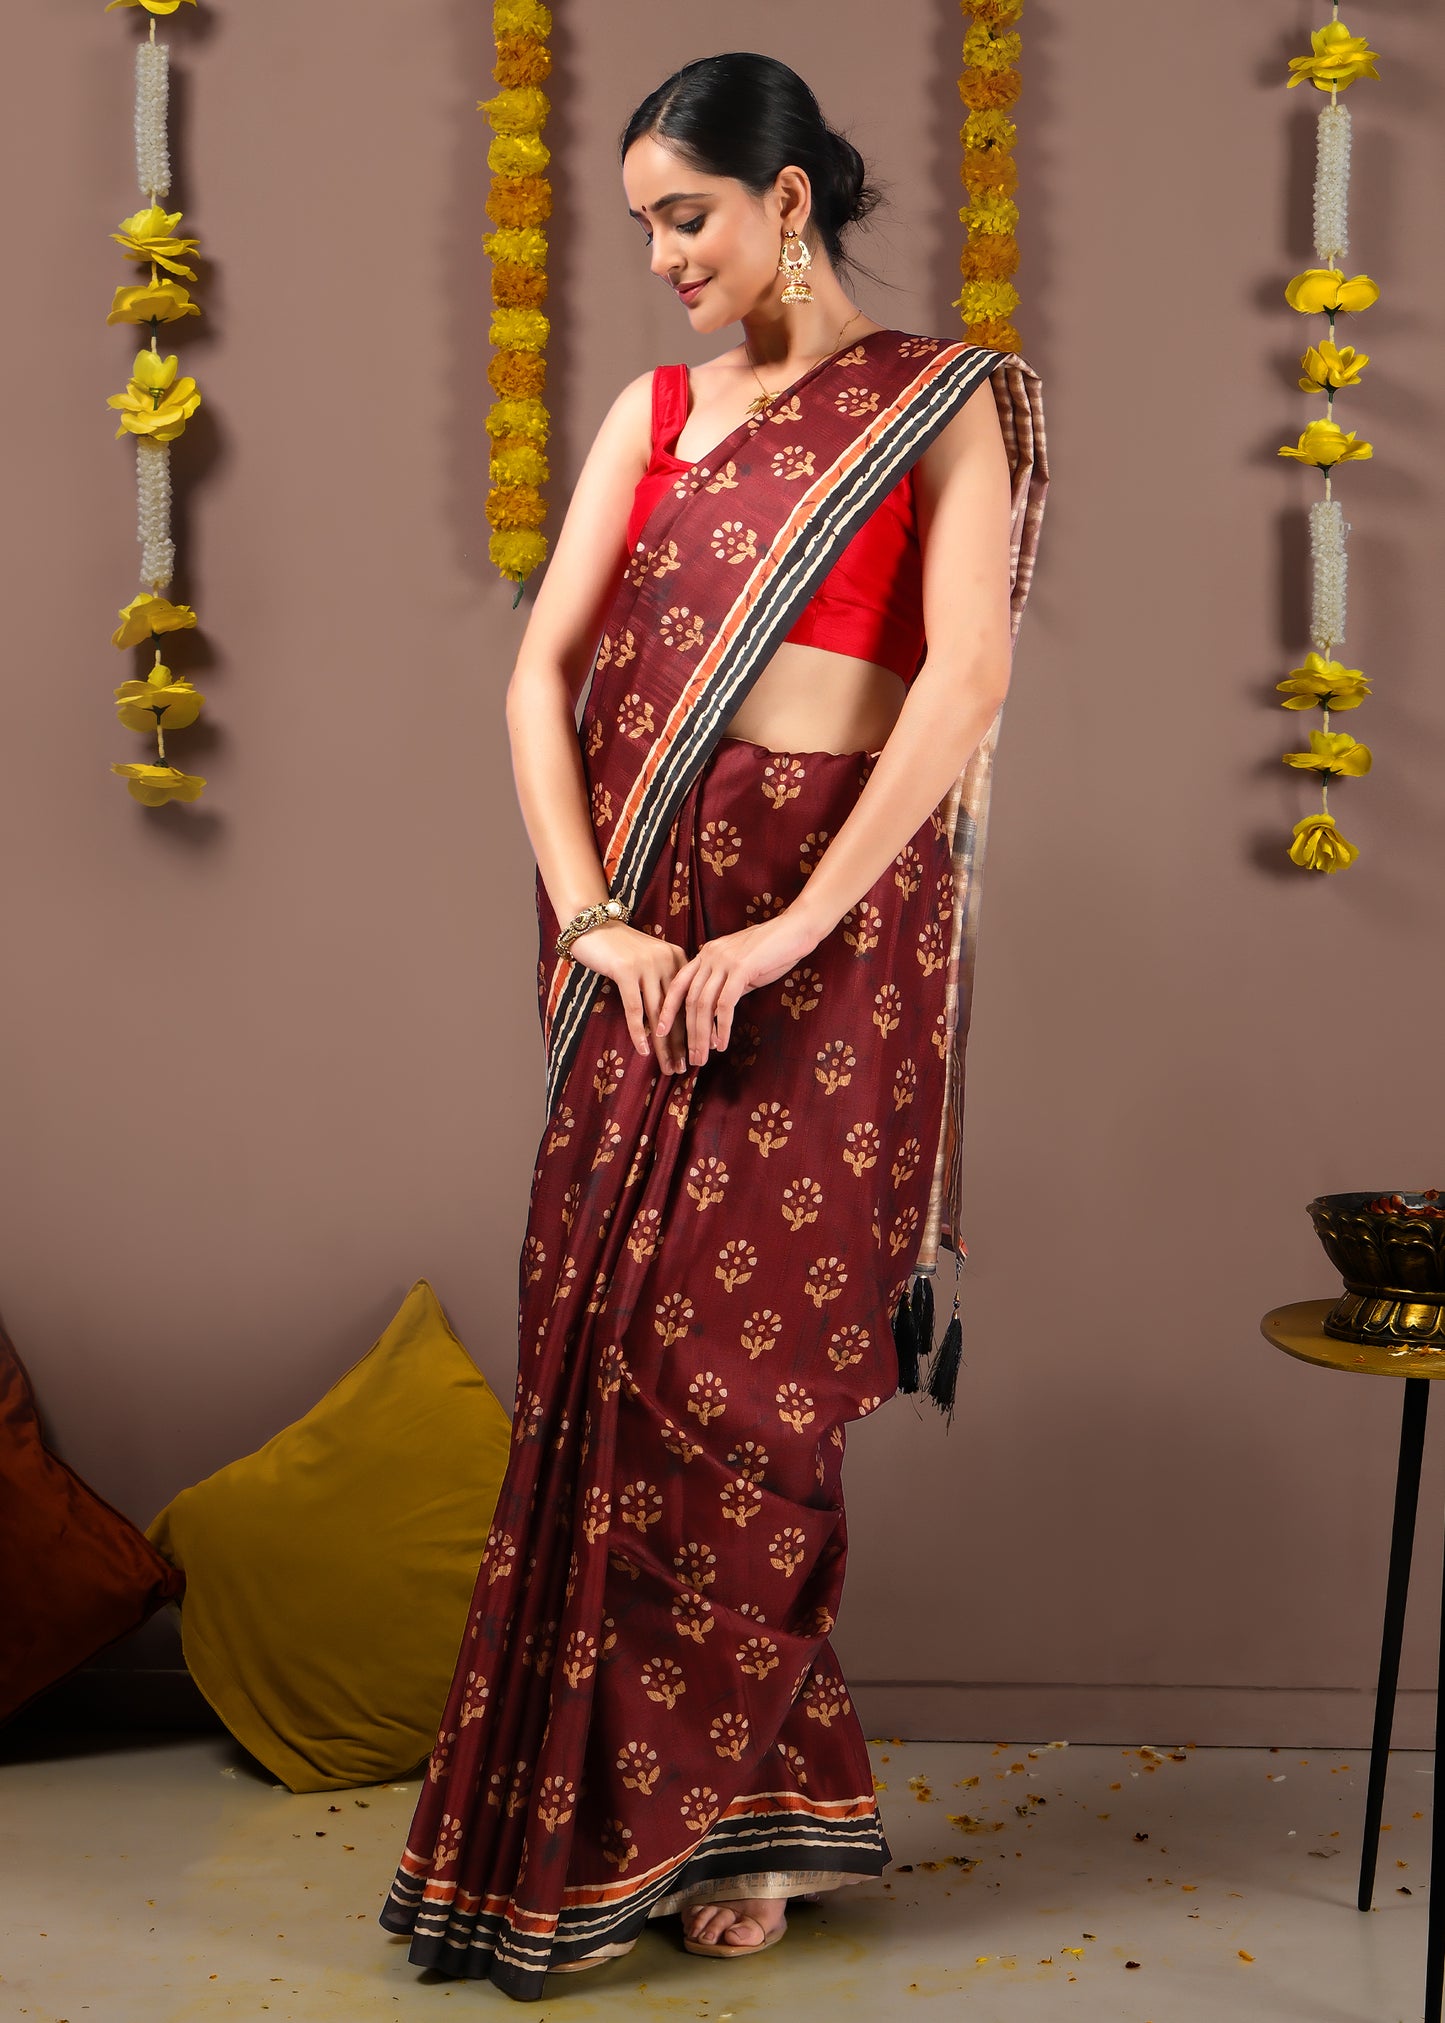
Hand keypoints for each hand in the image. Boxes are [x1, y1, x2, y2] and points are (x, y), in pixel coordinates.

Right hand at [566, 922, 690, 1073]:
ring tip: (668, 1067)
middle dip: (682, 1044)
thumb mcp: (648, 960)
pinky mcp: (626, 970)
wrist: (591, 923)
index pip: (689, 1000)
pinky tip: (644, 1051)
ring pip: (659, 1014)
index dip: (694, 1028)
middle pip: (677, 1010)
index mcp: (678, 958)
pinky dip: (640, 1032)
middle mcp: (666, 960)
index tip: (697, 1051)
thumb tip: (673, 1018)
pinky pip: (635, 1009)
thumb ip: (663, 980)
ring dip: (664, 1045)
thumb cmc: (618, 948)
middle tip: (684, 1068)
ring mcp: (647, 965)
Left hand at [657, 909, 822, 1066]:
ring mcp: (724, 961)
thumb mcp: (743, 968)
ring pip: (704, 1004)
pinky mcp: (740, 968)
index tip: (660, 1031)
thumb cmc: (774, 949)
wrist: (797, 928)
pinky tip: (722, 1043)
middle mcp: (709, 955)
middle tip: (691, 1057)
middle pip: (690, 1000)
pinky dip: (721, 1027)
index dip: (667, 1009)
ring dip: (702, 1035)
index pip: (678, 984)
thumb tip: (718, 1012)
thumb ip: (727, 985)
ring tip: (703, 1056)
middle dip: (688, 1033)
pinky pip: (725, 1004)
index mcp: (706, 954)